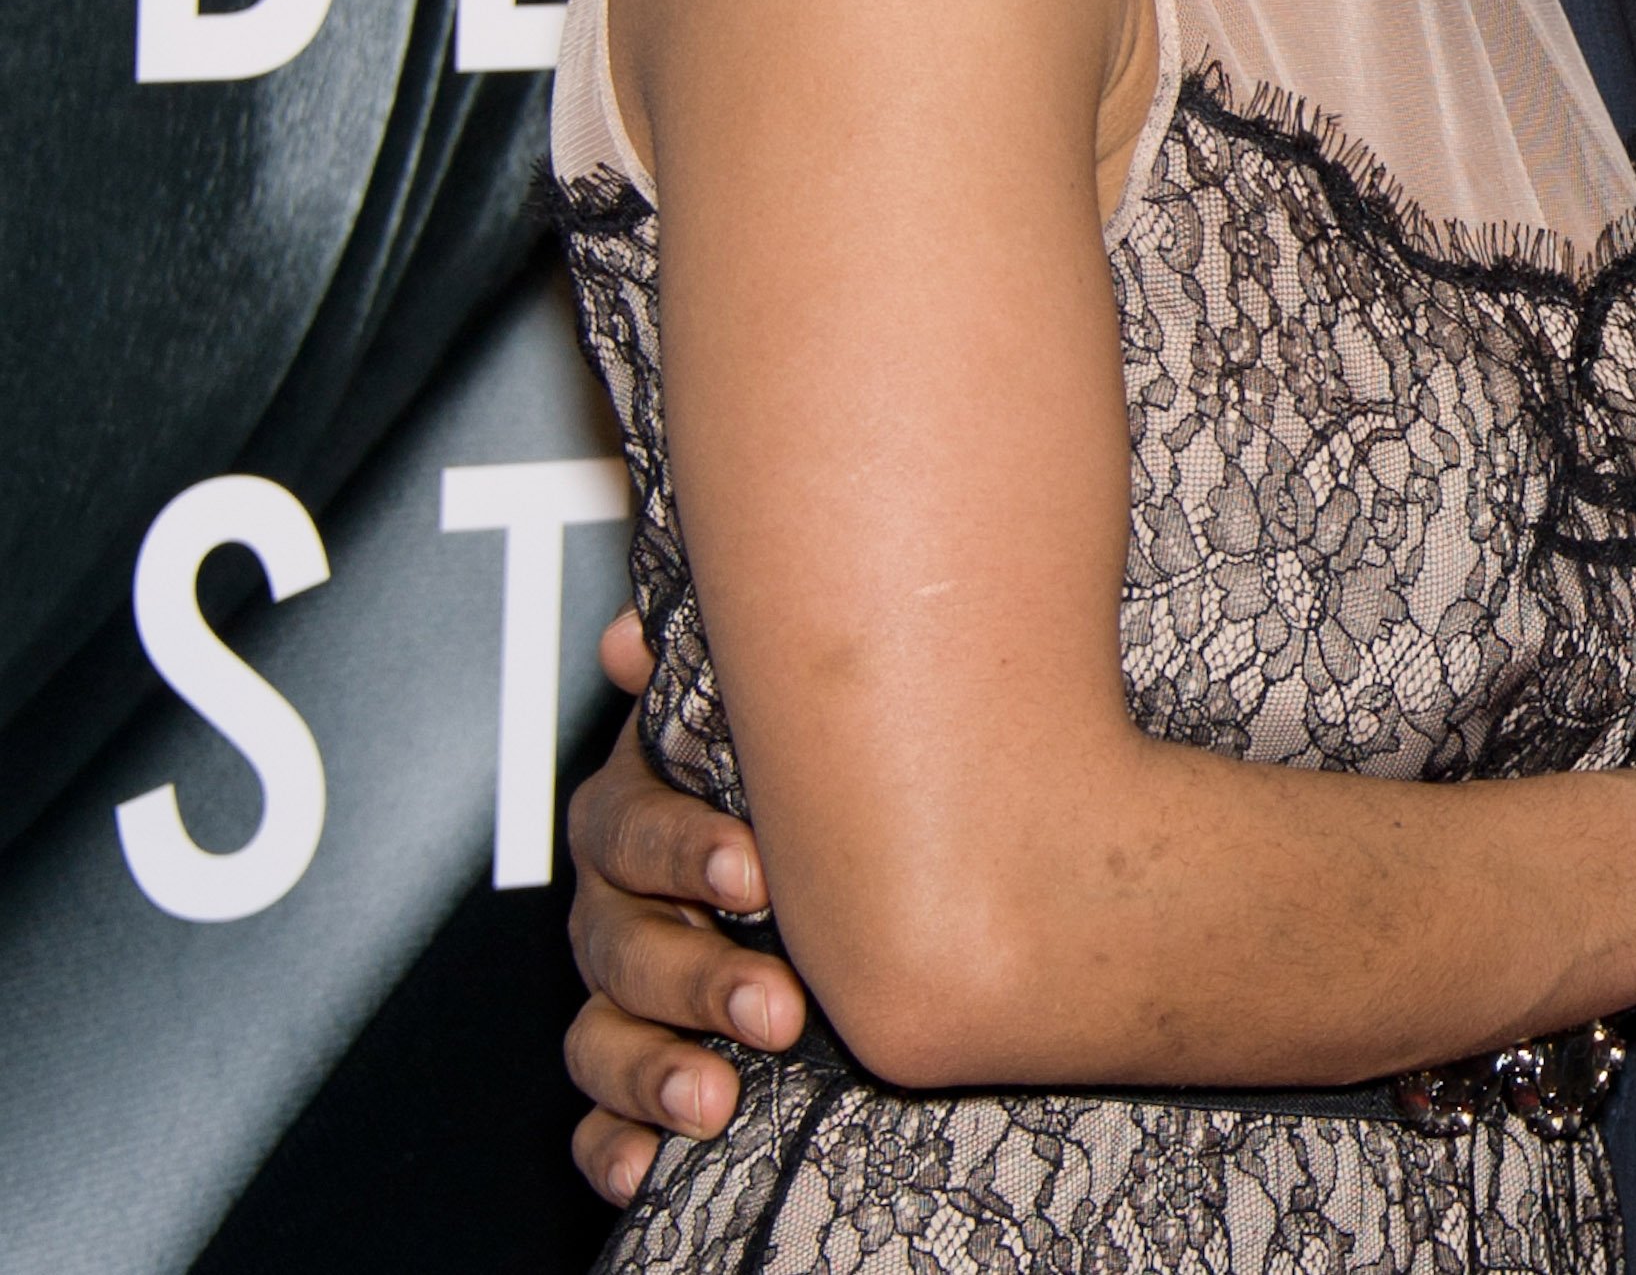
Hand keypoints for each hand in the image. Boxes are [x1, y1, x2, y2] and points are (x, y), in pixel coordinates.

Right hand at [562, 612, 798, 1203]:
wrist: (870, 865)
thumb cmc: (810, 779)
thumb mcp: (780, 718)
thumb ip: (716, 678)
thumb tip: (629, 635)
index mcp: (649, 813)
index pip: (628, 828)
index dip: (683, 849)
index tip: (760, 874)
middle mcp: (625, 903)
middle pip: (621, 944)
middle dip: (697, 978)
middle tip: (781, 1005)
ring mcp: (626, 992)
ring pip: (603, 1035)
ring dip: (654, 1069)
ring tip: (719, 1097)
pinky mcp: (639, 1071)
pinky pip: (600, 1118)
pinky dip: (615, 1145)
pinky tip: (643, 1165)